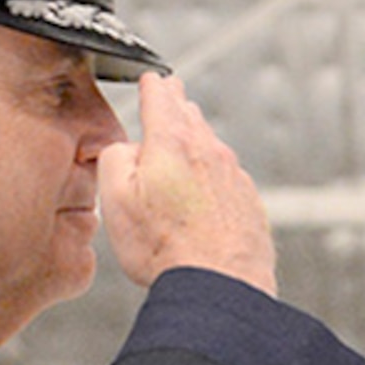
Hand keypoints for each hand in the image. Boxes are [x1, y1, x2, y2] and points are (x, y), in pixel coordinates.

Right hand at [98, 72, 277, 294]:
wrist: (220, 285)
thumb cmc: (166, 248)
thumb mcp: (115, 198)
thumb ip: (113, 159)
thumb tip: (126, 149)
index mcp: (173, 143)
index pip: (162, 98)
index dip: (153, 86)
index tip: (153, 79)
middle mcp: (210, 154)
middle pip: (192, 119)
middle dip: (179, 107)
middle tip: (174, 97)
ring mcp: (235, 179)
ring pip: (213, 149)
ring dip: (198, 143)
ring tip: (188, 141)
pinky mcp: (250, 205)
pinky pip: (229, 182)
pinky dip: (215, 180)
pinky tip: (206, 196)